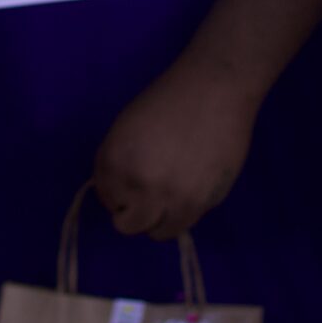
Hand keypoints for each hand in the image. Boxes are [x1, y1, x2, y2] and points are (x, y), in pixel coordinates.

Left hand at [93, 58, 258, 240]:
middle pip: (127, 225)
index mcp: (115, 162)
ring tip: (170, 194)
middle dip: (133, 211)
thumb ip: (117, 164)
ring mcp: (171, 197)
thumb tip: (120, 194)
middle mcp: (139, 185)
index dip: (117, 192)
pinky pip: (183, 225)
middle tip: (147, 193)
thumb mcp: (125, 129)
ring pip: (156, 232)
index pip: (107, 198)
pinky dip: (181, 214)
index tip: (131, 182)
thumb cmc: (167, 101)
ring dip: (158, 218)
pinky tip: (188, 190)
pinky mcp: (201, 202)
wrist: (214, 90)